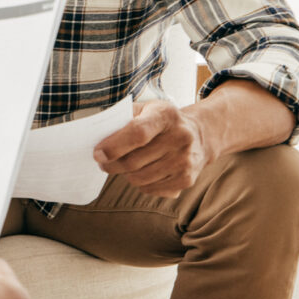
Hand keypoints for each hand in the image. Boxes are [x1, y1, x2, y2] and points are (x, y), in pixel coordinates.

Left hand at [93, 99, 211, 195]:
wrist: (200, 135)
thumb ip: (124, 118)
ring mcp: (185, 161)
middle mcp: (180, 138)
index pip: (138, 133)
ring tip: (124, 165)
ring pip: (139, 178)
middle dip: (112, 164)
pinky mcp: (186, 180)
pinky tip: (144, 171)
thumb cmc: (163, 121)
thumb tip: (98, 136)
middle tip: (103, 162)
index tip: (97, 154)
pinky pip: (150, 189)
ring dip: (125, 174)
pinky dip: (141, 183)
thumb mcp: (147, 109)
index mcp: (166, 115)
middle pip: (134, 161)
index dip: (114, 146)